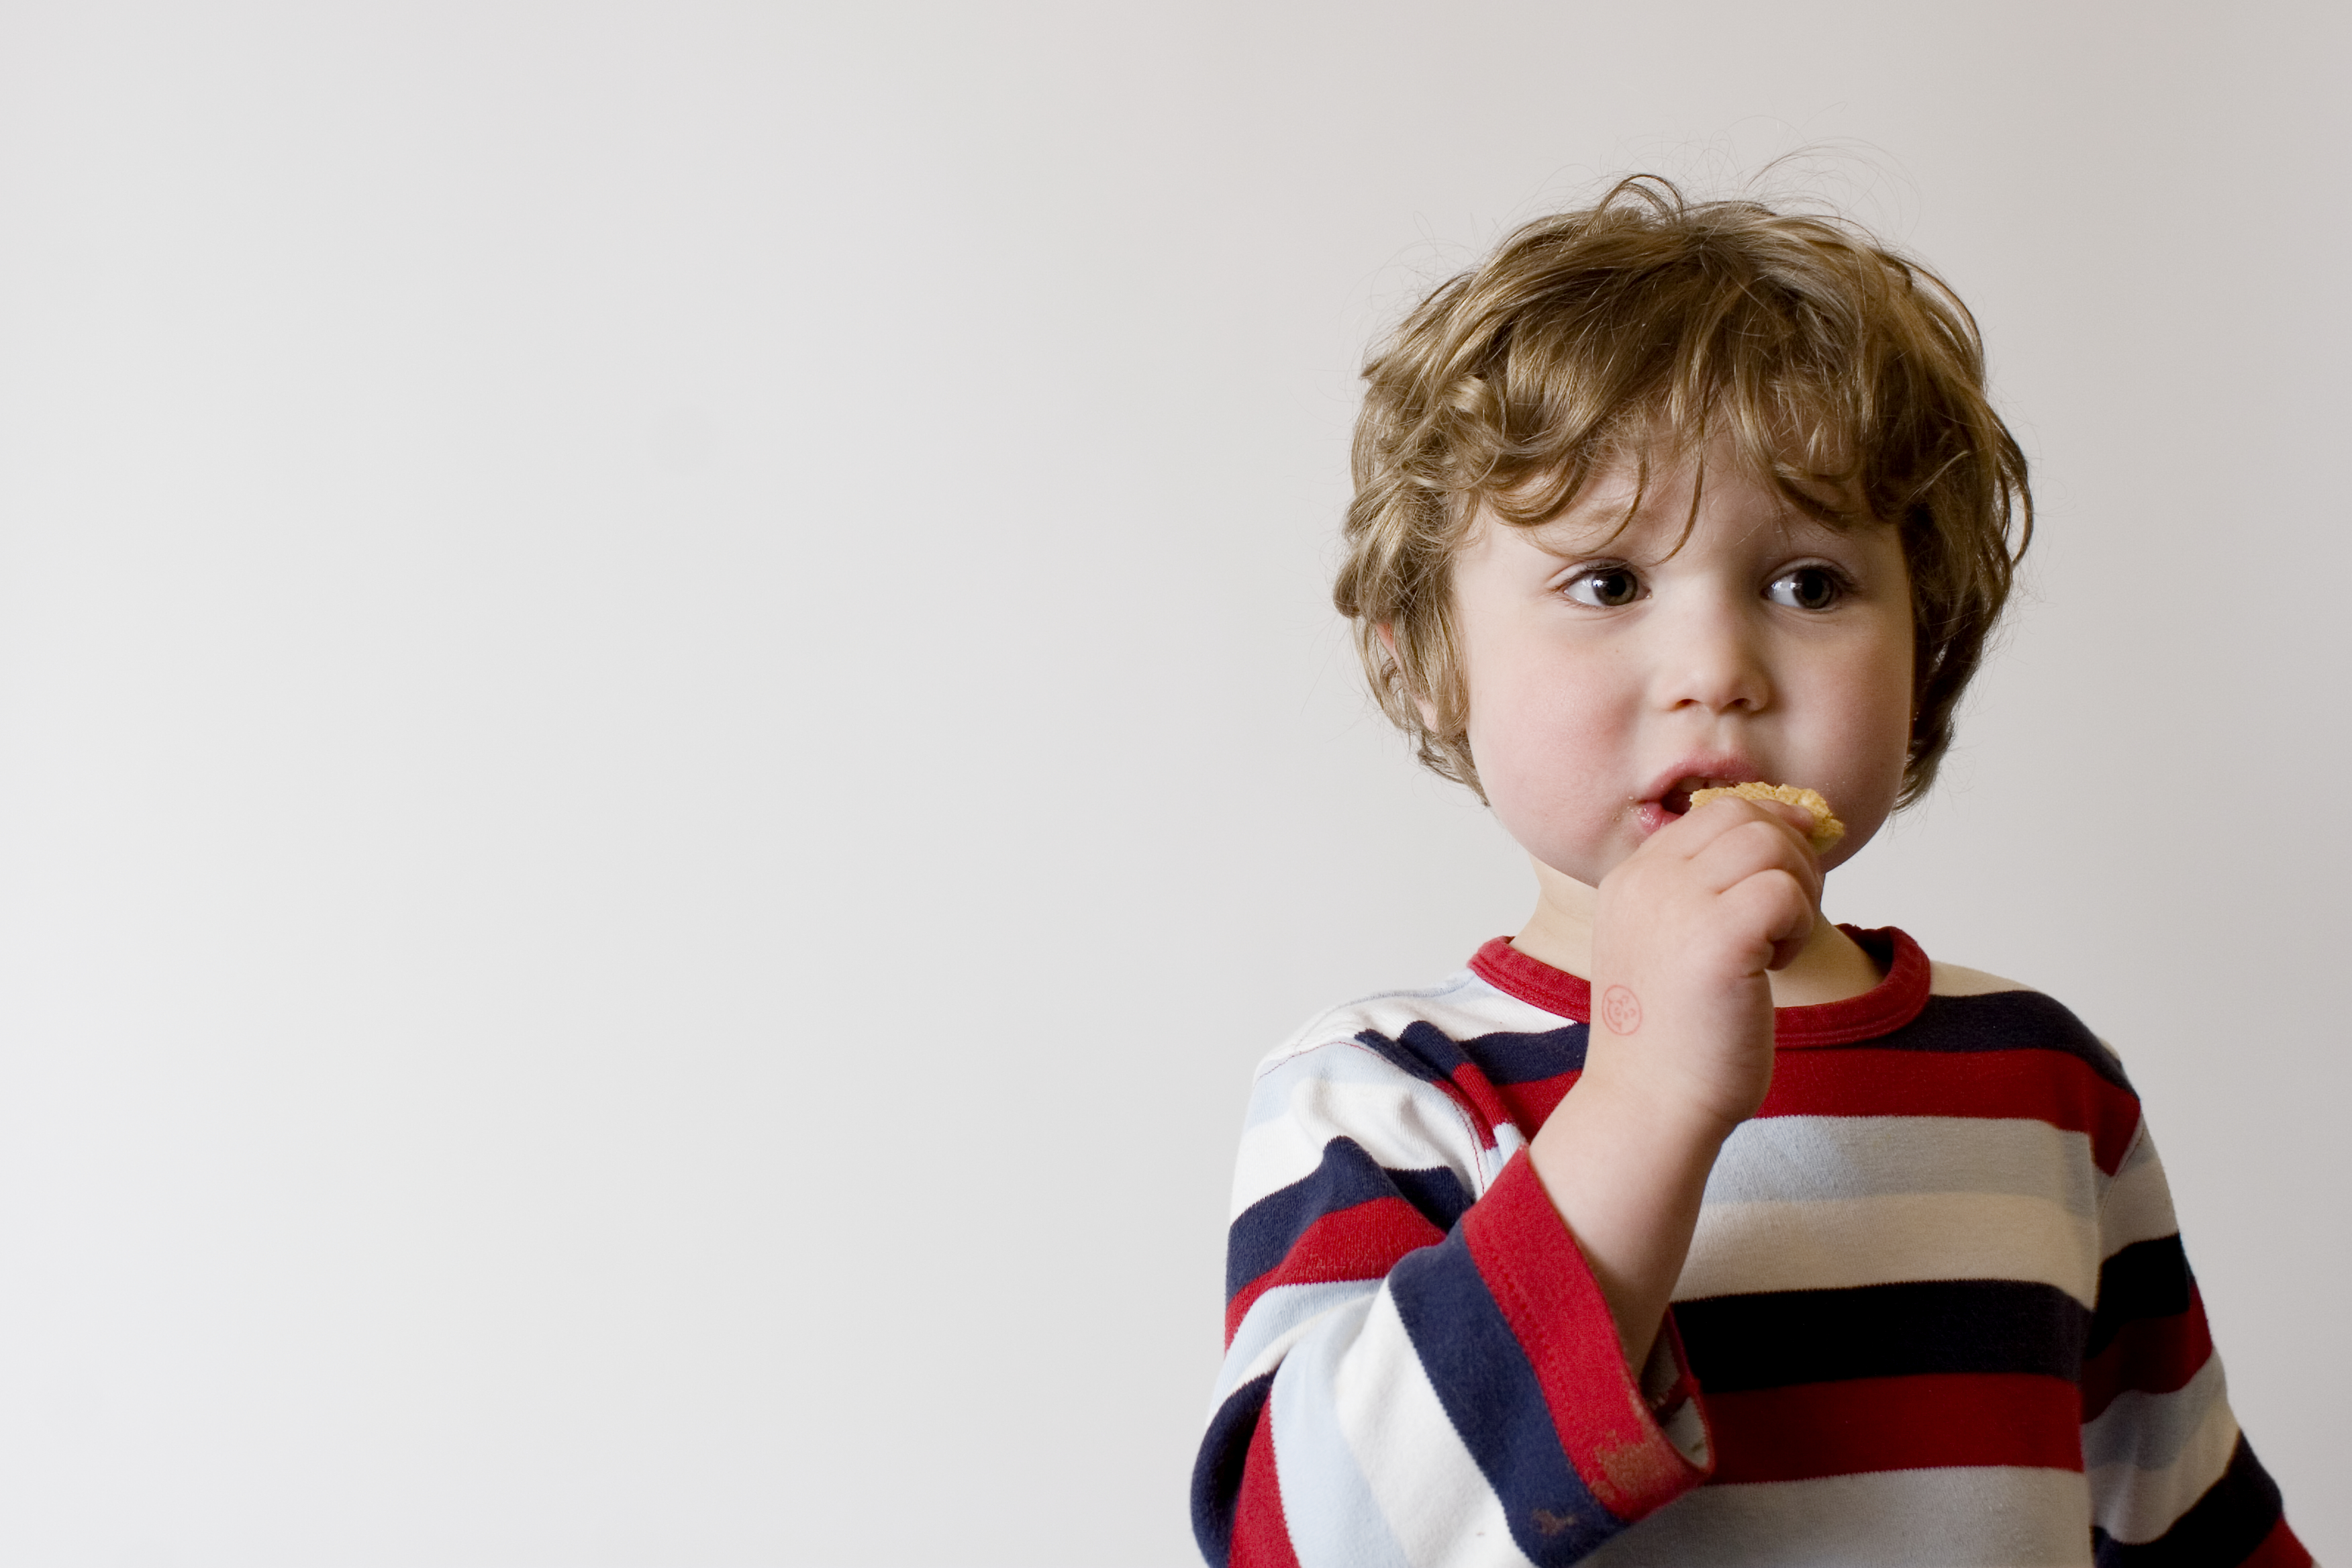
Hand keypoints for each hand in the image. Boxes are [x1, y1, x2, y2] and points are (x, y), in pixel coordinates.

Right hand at [1584, 795, 1823, 1133]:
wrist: (1650, 1106)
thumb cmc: (1675, 1037)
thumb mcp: (1671, 942)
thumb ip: (1706, 889)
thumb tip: (1794, 828)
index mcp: (1630, 878)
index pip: (1715, 811)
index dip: (1769, 829)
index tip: (1791, 875)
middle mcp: (1646, 880)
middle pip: (1746, 815)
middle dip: (1791, 856)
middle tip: (1788, 919)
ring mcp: (1677, 904)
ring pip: (1771, 842)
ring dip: (1797, 889)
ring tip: (1775, 945)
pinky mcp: (1718, 937)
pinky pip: (1785, 891)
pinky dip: (1798, 924)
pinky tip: (1775, 966)